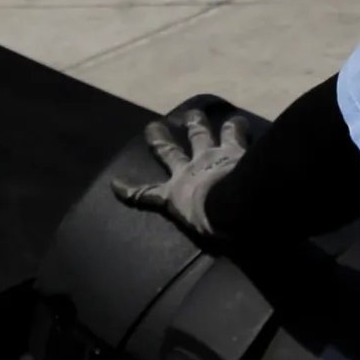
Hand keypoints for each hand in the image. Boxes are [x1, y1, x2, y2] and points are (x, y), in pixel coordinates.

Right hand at [112, 99, 251, 246]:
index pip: (147, 195)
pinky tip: (244, 121)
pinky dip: (240, 127)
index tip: (115, 184)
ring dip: (198, 123)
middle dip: (159, 139)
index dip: (131, 191)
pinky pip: (236, 134)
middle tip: (153, 126)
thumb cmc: (215, 227)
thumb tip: (214, 246)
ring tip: (196, 113)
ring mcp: (211, 156)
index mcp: (176, 196)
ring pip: (200, 134)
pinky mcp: (235, 149)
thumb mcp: (202, 235)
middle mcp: (189, 171)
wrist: (236, 205)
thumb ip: (203, 230)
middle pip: (169, 152)